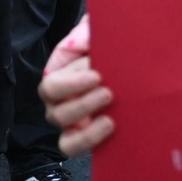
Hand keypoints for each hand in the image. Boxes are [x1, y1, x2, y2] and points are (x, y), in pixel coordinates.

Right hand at [40, 17, 112, 155]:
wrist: (129, 63)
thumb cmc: (108, 47)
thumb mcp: (96, 34)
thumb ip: (87, 34)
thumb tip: (82, 43)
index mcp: (56, 75)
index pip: (52, 85)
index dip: (72, 83)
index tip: (98, 74)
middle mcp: (57, 102)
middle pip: (54, 110)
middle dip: (82, 103)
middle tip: (108, 92)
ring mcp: (70, 122)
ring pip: (63, 132)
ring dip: (87, 126)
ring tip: (111, 116)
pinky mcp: (84, 137)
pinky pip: (73, 147)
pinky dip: (89, 140)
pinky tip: (110, 127)